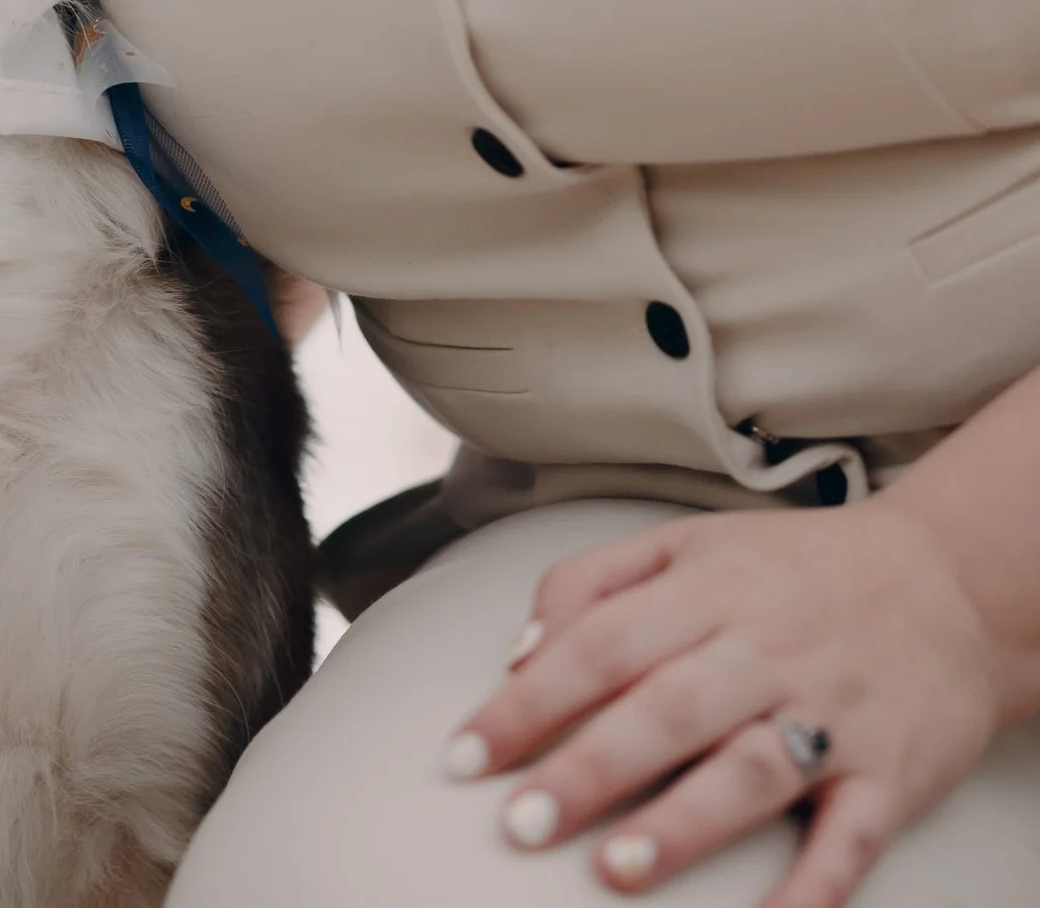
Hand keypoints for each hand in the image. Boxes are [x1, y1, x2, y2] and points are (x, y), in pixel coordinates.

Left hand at [441, 500, 1011, 902]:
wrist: (951, 582)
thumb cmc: (798, 572)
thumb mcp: (690, 544)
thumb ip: (594, 584)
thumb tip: (518, 655)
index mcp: (708, 588)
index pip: (599, 642)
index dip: (526, 701)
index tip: (465, 754)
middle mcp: (765, 648)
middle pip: (665, 708)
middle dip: (587, 769)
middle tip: (520, 824)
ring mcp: (831, 712)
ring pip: (751, 769)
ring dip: (682, 823)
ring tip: (615, 870)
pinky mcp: (891, 774)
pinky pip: (850, 838)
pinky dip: (811, 888)